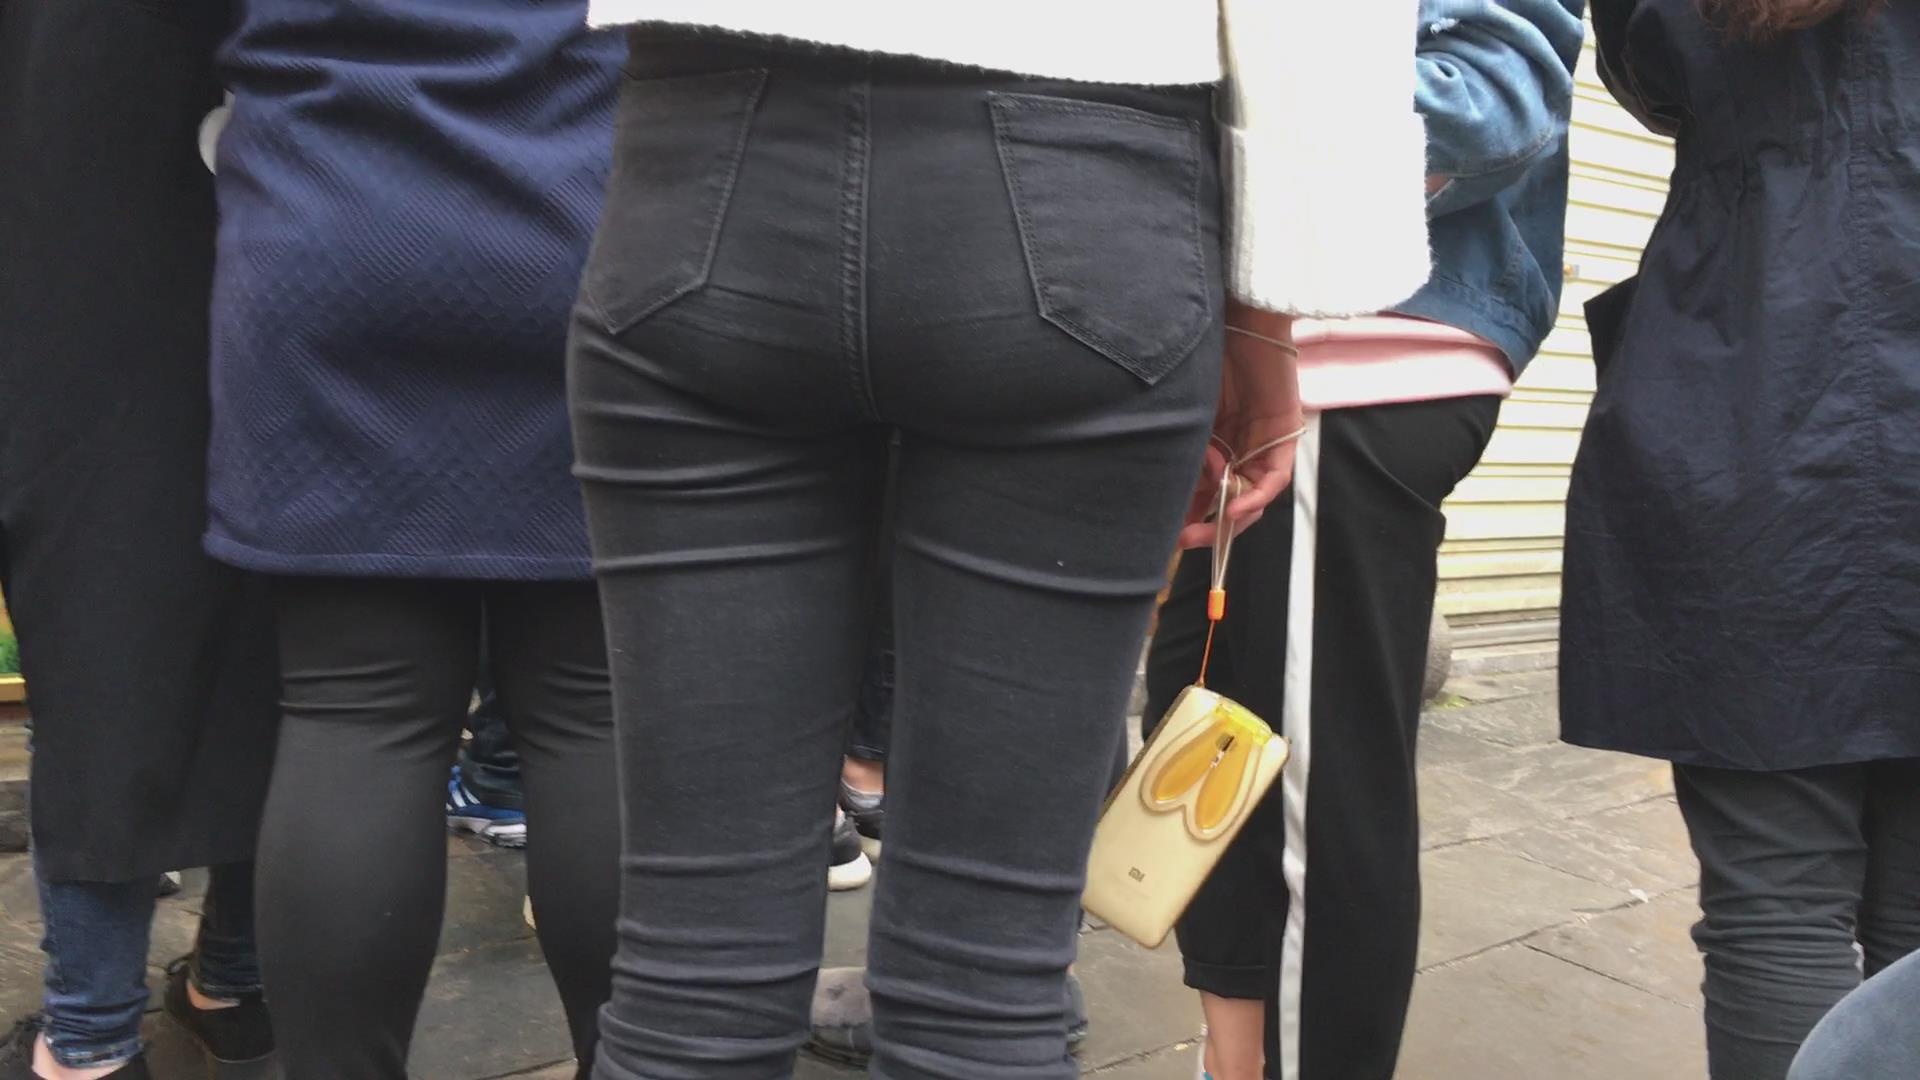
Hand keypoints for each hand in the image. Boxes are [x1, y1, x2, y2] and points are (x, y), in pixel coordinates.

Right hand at [1178, 303, 1302, 549]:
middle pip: (1226, 498)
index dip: (1186, 514)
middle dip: (1204, 525)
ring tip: (1199, 525)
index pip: (1202, 488)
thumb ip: (1182, 448)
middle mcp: (1238, 444)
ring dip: (1225, 513)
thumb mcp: (1185, 411)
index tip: (1163, 534)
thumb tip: (1163, 488)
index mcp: (1211, 438)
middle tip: (1180, 540)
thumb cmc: (1202, 353)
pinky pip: (1273, 478)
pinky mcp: (1284, 433)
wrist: (1236, 315)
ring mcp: (1262, 441)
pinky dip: (1254, 497)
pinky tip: (1232, 506)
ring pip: (1249, 494)